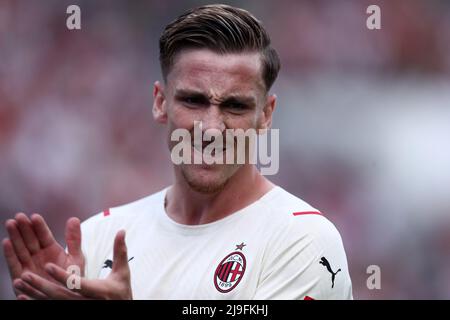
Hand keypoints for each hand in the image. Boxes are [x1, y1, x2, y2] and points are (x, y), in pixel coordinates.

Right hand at [2, 213, 83, 298]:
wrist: (67, 298)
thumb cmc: (72, 279)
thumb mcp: (76, 258)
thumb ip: (74, 240)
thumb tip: (74, 218)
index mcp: (52, 250)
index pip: (44, 236)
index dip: (39, 226)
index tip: (34, 216)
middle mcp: (39, 256)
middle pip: (30, 240)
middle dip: (24, 228)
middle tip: (19, 216)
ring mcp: (29, 265)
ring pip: (21, 249)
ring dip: (15, 237)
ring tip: (10, 223)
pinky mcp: (22, 277)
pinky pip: (15, 264)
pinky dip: (10, 254)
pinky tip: (6, 242)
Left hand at [18, 230, 132, 299]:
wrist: (120, 309)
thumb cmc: (121, 291)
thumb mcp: (123, 272)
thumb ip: (120, 252)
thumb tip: (121, 231)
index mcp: (98, 291)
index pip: (78, 284)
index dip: (63, 276)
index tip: (49, 266)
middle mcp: (86, 302)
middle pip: (60, 295)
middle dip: (41, 286)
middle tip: (26, 275)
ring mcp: (77, 308)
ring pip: (52, 302)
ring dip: (34, 293)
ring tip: (20, 281)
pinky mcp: (71, 309)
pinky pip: (50, 306)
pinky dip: (36, 301)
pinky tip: (22, 296)